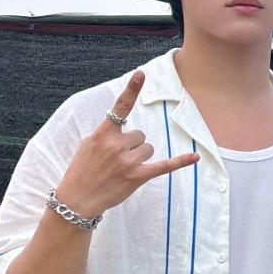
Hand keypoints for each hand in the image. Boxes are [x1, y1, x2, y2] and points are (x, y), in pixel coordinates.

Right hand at [53, 72, 199, 220]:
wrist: (78, 199)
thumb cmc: (82, 170)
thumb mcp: (88, 145)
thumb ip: (106, 133)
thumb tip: (123, 128)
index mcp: (102, 134)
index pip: (119, 108)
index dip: (131, 90)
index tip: (141, 74)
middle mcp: (116, 145)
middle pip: (140, 135)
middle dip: (131, 146)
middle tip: (115, 161)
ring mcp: (128, 161)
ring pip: (148, 149)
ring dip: (139, 158)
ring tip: (122, 170)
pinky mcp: (138, 176)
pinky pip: (164, 166)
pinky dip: (180, 162)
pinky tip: (195, 157)